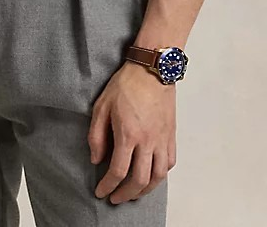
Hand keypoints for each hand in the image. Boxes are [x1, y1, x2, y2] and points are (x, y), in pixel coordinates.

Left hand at [87, 60, 176, 203]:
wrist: (152, 69)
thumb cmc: (127, 84)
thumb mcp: (102, 106)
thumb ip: (97, 135)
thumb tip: (96, 159)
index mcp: (128, 134)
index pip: (117, 171)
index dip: (107, 186)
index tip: (101, 191)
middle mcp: (148, 141)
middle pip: (139, 181)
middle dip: (126, 194)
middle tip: (116, 198)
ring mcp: (162, 139)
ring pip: (158, 176)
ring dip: (145, 190)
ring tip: (134, 192)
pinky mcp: (171, 134)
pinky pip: (170, 162)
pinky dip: (161, 174)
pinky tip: (152, 174)